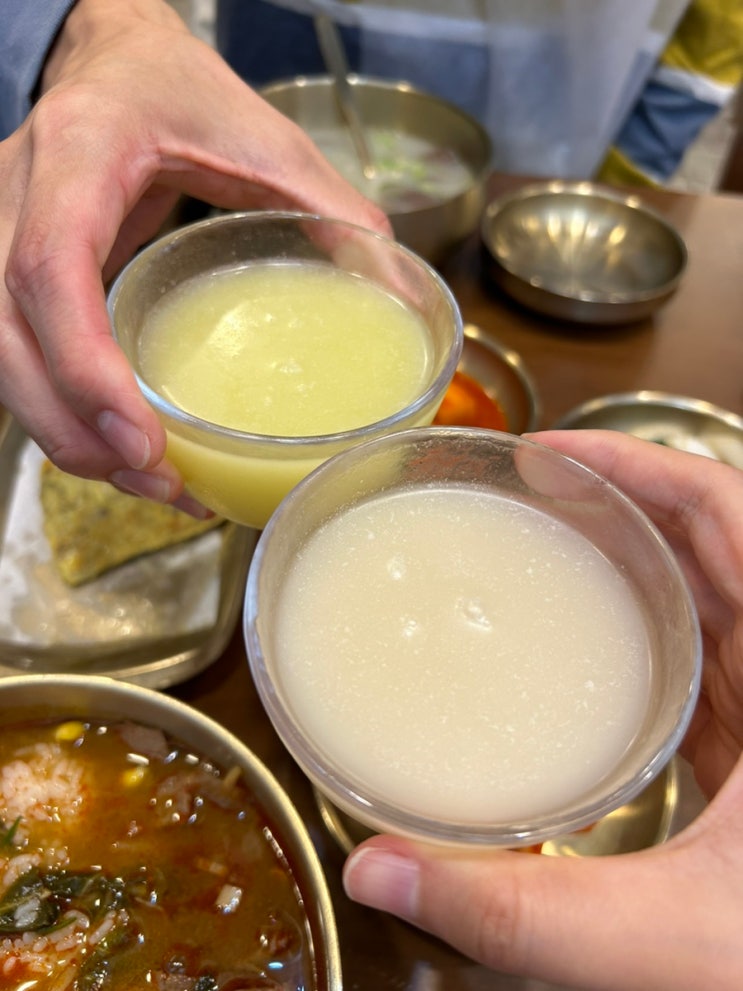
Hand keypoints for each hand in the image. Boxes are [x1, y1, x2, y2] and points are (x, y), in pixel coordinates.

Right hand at [0, 0, 388, 505]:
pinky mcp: (14, 274)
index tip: (142, 439)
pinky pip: (19, 359)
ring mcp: (2, 236)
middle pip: (6, 338)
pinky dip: (66, 414)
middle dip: (75, 429)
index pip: (51, 268)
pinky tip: (126, 448)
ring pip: (0, 359)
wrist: (113, 62)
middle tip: (157, 481)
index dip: (84, 365)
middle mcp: (17, 197)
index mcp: (80, 154)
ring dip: (69, 437)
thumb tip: (391, 278)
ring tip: (154, 482)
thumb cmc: (175, 87)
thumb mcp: (259, 131)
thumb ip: (323, 199)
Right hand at [343, 431, 742, 990]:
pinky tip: (587, 656)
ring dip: (632, 566)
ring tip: (547, 551)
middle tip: (528, 496)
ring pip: (707, 600)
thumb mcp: (666, 934)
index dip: (645, 464)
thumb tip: (384, 871)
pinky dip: (644, 634)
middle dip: (618, 508)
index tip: (554, 451)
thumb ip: (520, 910)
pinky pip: (703, 659)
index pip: (729, 514)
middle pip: (709, 546)